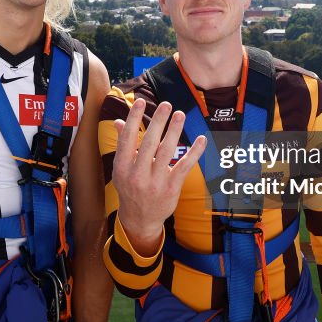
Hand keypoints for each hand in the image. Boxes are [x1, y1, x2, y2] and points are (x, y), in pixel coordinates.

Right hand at [112, 99, 206, 254]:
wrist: (139, 219)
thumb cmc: (130, 188)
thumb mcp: (121, 169)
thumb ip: (123, 144)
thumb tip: (120, 121)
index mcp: (122, 167)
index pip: (128, 138)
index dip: (133, 119)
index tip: (139, 102)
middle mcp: (137, 174)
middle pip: (149, 143)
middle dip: (158, 122)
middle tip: (166, 105)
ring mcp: (155, 182)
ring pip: (166, 151)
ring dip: (174, 131)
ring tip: (180, 115)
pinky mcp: (171, 188)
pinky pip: (184, 166)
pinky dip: (194, 152)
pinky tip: (201, 139)